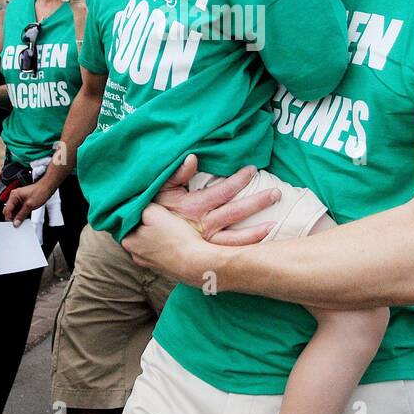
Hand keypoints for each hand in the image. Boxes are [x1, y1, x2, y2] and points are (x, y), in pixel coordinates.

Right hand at [4, 181, 48, 224]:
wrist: (47, 188)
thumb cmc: (40, 192)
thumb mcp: (29, 205)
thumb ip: (21, 215)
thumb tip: (16, 222)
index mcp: (14, 195)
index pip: (7, 209)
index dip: (9, 217)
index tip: (13, 224)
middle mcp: (15, 197)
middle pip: (9, 210)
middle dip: (12, 217)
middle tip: (17, 224)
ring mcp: (19, 199)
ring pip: (14, 211)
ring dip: (17, 216)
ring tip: (22, 221)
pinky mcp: (23, 202)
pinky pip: (19, 210)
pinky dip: (21, 214)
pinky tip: (24, 217)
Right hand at [149, 155, 276, 245]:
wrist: (135, 239)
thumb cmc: (147, 210)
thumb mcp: (158, 190)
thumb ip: (176, 174)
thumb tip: (193, 158)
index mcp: (191, 207)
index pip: (221, 192)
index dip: (237, 180)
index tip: (252, 170)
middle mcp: (200, 226)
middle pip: (234, 214)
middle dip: (256, 203)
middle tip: (277, 193)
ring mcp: (203, 244)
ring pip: (233, 240)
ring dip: (255, 232)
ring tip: (275, 224)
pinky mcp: (203, 255)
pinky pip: (227, 254)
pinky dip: (243, 251)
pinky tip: (259, 247)